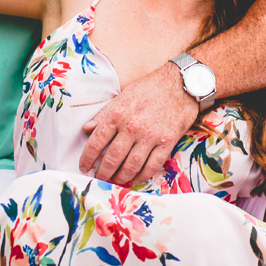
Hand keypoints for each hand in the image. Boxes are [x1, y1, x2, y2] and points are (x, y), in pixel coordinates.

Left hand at [80, 62, 196, 184]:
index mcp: (117, 114)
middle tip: (99, 178)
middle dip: (102, 173)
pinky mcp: (167, 143)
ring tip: (115, 180)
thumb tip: (87, 129)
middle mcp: (132, 127)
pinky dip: (141, 176)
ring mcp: (150, 136)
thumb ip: (104, 114)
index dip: (87, 158)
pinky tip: (135, 177)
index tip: (84, 166)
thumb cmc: (150, 88)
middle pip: (112, 159)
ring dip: (120, 178)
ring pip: (130, 166)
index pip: (96, 142)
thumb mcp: (123, 96)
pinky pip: (151, 166)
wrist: (181, 84)